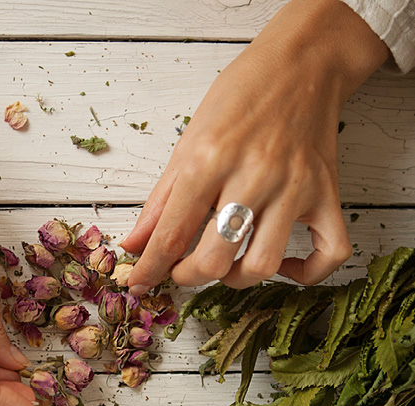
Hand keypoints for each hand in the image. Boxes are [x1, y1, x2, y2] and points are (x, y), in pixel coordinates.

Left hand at [122, 0, 388, 292]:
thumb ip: (160, 201)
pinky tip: (285, 264)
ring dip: (236, 279)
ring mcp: (295, 187)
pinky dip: (307, 272)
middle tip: (183, 269)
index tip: (141, 284)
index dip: (150, 269)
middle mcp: (254, 176)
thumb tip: (134, 244)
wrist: (303, 62)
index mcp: (209, 160)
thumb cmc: (240, 96)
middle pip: (215, 261)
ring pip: (262, 265)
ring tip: (227, 264)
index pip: (172, 235)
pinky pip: (330, 252)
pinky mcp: (328, 193)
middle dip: (188, 277)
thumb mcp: (187, 142)